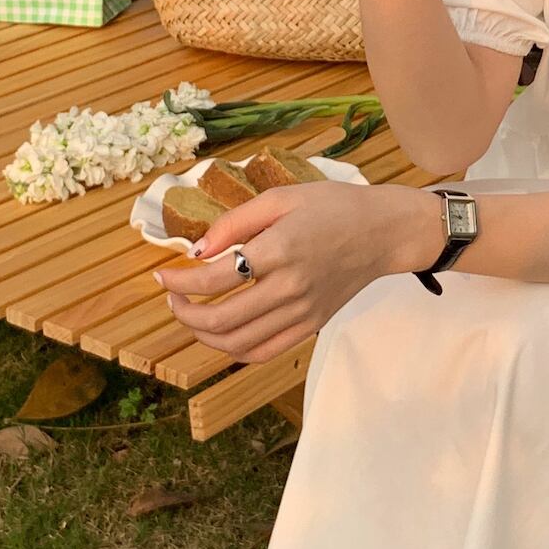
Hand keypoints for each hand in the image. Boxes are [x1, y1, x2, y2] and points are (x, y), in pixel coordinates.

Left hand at [151, 178, 438, 363]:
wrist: (384, 232)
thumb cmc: (334, 207)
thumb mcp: (282, 196)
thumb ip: (236, 222)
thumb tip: (198, 250)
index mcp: (279, 249)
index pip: (213, 278)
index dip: (178, 282)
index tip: (163, 275)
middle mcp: (290, 287)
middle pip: (221, 319)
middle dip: (184, 313)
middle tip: (173, 298)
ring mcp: (302, 312)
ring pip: (238, 343)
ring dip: (204, 335)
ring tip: (192, 316)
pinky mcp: (311, 325)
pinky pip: (264, 352)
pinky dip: (235, 350)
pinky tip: (223, 334)